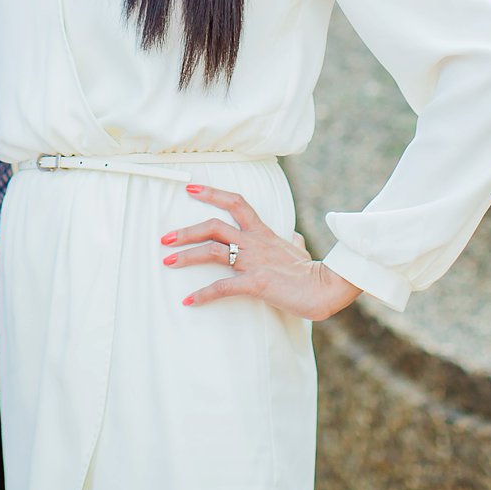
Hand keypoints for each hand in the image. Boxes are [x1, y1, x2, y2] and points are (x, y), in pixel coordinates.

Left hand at [160, 183, 362, 321]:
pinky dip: (203, 294)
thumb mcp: (300, 250)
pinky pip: (223, 287)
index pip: (236, 202)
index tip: (190, 188)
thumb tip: (293, 236)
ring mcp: (253, 261)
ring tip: (167, 262)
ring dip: (186, 256)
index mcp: (263, 232)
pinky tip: (189, 301)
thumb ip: (292, 240)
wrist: (325, 288)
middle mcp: (254, 242)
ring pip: (212, 251)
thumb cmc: (312, 271)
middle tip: (165, 238)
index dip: (212, 193)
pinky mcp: (255, 283)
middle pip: (214, 226)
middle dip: (186, 230)